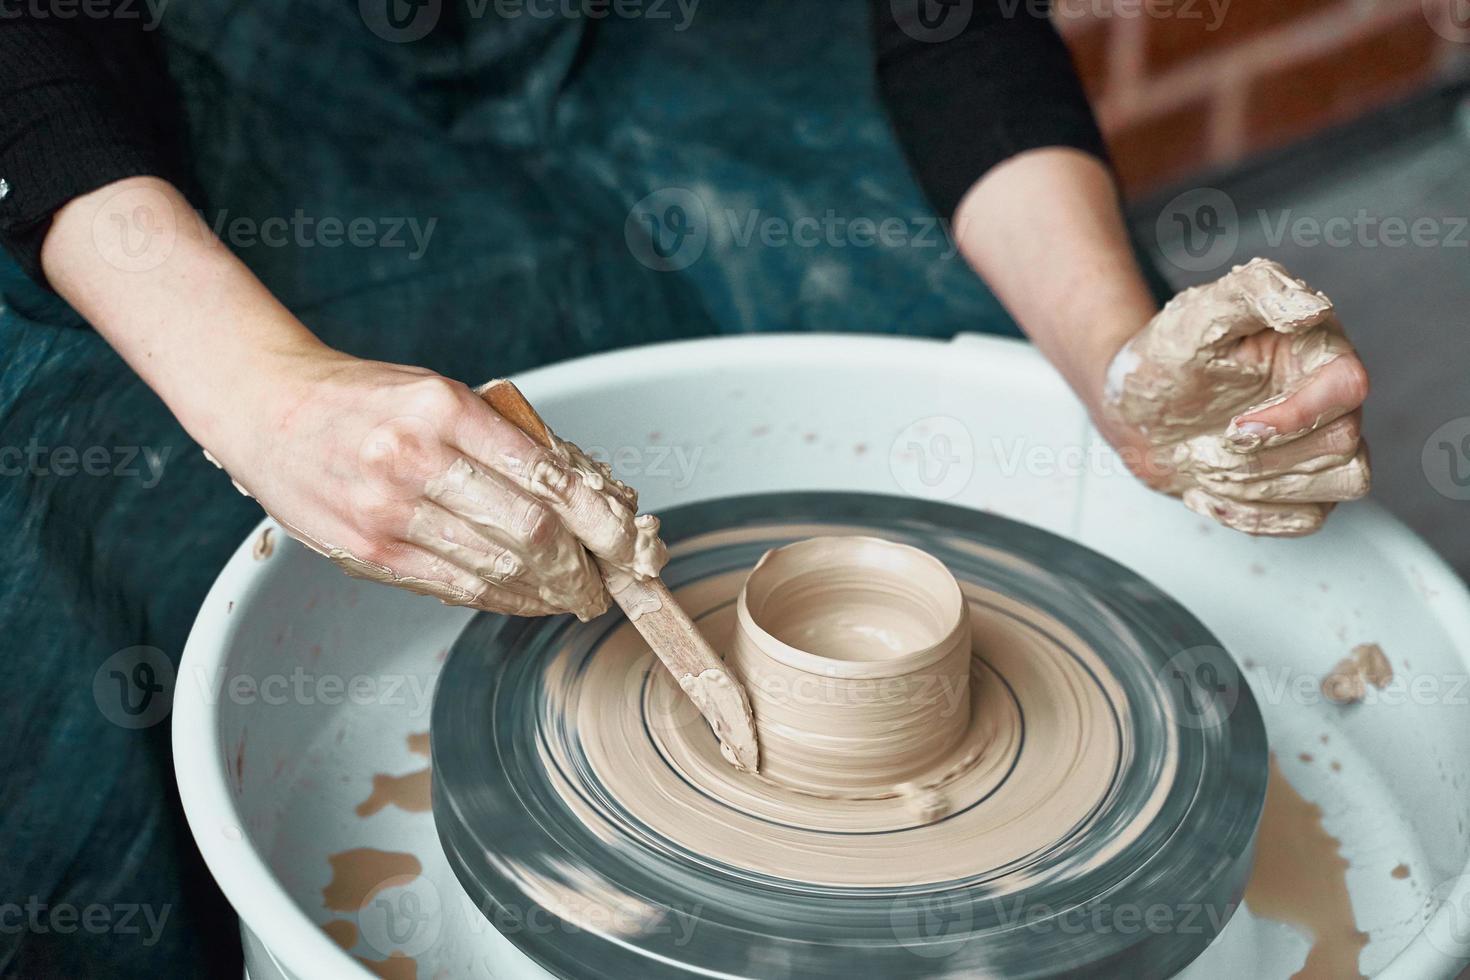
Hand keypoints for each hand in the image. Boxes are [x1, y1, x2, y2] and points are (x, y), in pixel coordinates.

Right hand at [206, 353, 664, 618]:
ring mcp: (386, 513)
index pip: (546, 477)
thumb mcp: (441, 393)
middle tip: (603, 582)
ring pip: (495, 570)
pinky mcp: (367, 554)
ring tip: (572, 596)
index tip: (624, 540)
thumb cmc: (367, 399)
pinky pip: (454, 588)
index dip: (597, 520)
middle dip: (580, 568)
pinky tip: (526, 598)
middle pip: (529, 533)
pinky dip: (502, 598)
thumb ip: (506, 441)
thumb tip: (586, 497)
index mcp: (443, 409)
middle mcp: (414, 461)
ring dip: (546, 592)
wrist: (267, 409)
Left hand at [1097, 258, 1370, 536]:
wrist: (1132, 410)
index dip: (1297, 415)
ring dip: (1257, 485)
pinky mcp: (1301, 486)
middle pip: (1344, 444)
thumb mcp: (1195, 315)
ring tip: (1203, 461)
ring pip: (1338, 485)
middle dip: (1262, 457)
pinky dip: (1252, 514)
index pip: (1349, 386)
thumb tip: (1313, 307)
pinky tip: (1206, 490)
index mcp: (1316, 348)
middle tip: (1206, 445)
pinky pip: (1308, 518)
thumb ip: (1253, 293)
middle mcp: (1329, 397)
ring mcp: (1320, 444)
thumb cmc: (1165, 356)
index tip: (1236, 426)